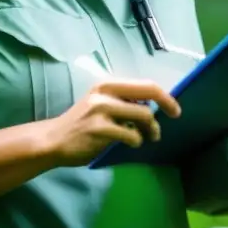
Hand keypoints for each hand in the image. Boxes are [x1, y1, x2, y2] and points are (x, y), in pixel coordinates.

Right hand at [42, 80, 180, 166]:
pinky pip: (131, 135)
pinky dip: (135, 141)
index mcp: (107, 84)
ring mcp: (102, 110)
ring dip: (150, 130)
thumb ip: (123, 102)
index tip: (174, 109)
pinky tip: (129, 143)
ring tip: (148, 137)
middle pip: (149, 93)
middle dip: (167, 105)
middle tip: (173, 117)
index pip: (145, 84)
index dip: (165, 96)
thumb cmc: (81, 124)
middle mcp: (105, 93)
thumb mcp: (100, 104)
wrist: (54, 140)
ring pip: (144, 115)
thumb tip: (154, 106)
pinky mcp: (100, 129)